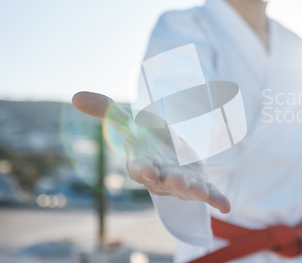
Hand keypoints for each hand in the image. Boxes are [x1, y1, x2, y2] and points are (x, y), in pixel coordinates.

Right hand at [72, 91, 230, 212]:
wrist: (168, 154)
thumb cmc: (146, 139)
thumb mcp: (129, 122)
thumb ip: (106, 110)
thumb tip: (75, 95)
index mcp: (143, 163)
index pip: (139, 168)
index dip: (141, 168)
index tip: (143, 168)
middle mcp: (160, 177)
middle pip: (164, 181)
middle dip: (171, 181)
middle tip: (177, 180)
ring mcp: (181, 183)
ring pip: (186, 189)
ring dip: (194, 191)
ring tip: (201, 191)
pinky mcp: (199, 184)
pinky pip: (209, 194)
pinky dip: (216, 200)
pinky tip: (226, 206)